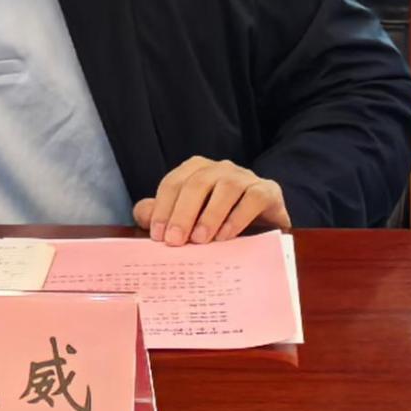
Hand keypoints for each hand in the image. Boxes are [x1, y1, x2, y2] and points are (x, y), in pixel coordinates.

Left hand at [133, 156, 289, 244]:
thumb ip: (163, 214)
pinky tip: (226, 236)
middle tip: (174, 241)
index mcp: (196, 170)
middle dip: (182, 213)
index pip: (173, 183)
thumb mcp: (189, 218)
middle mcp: (219, 168)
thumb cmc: (219, 221)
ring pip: (226, 187)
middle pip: (197, 184)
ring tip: (199, 240)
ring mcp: (245, 176)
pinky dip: (238, 217)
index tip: (157, 236)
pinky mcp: (268, 190)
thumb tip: (142, 214)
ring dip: (210, 215)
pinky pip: (253, 198)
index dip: (162, 208)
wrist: (265, 225)